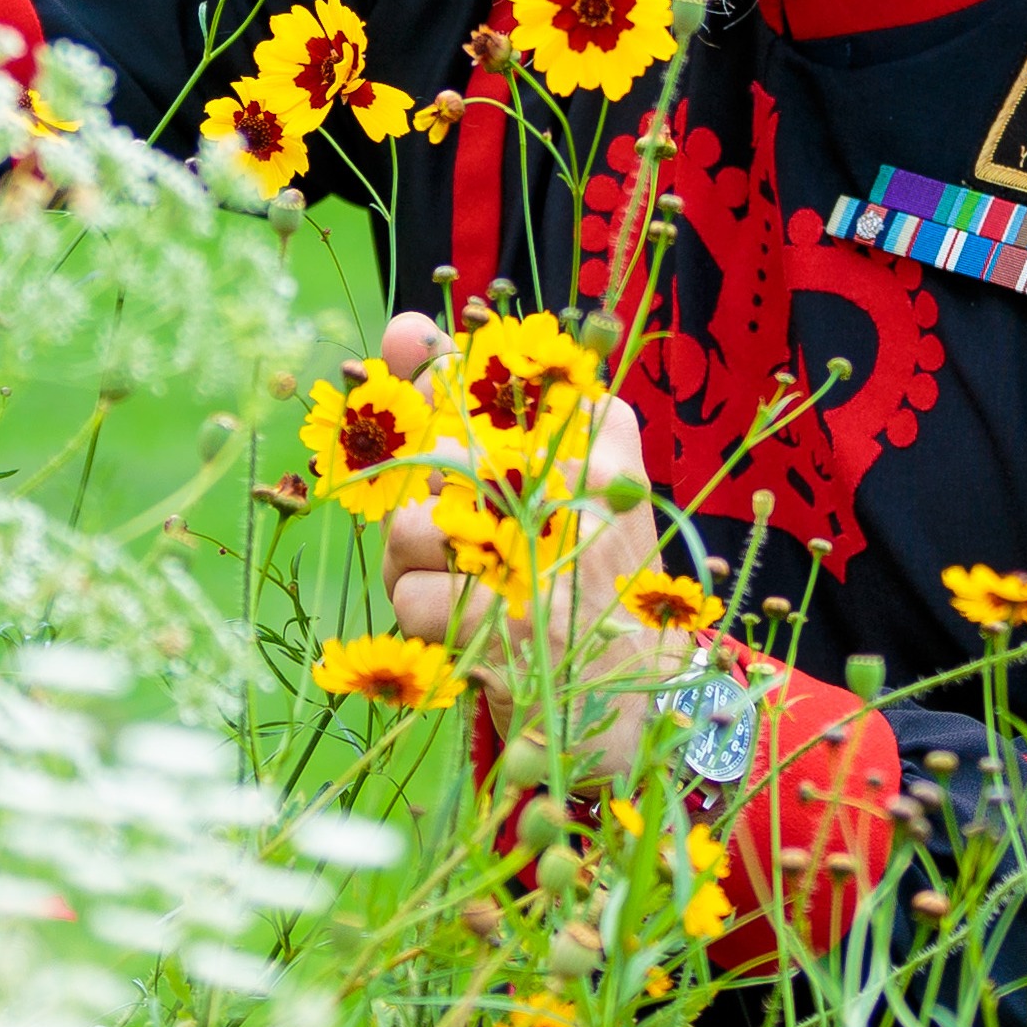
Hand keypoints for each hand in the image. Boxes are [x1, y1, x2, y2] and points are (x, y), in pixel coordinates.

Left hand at [372, 308, 694, 778]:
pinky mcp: (506, 625)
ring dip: (411, 566)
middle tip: (465, 539)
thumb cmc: (570, 571)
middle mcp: (583, 481)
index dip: (434, 394)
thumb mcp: (546, 476)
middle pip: (434, 454)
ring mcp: (546, 555)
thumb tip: (403, 327)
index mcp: (603, 432)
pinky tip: (467, 631)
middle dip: (424, 503)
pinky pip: (409, 595)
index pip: (487, 371)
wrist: (623, 700)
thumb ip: (467, 393)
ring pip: (408, 526)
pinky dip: (421, 619)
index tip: (442, 430)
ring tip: (463, 588)